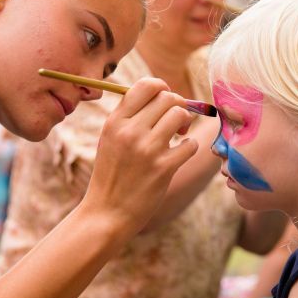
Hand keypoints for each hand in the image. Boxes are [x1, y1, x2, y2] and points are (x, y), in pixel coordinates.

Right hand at [82, 77, 197, 232]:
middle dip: (178, 105)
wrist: (107, 213)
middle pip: (167, 98)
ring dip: (186, 123)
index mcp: (115, 121)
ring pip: (180, 115)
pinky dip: (190, 147)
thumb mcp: (109, 139)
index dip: (162, 87)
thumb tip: (161, 94)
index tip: (165, 100)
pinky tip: (180, 154)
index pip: (146, 85)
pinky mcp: (163, 168)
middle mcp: (130, 131)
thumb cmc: (112, 174)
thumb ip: (129, 116)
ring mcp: (147, 150)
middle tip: (176, 123)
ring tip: (180, 136)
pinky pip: (190, 145)